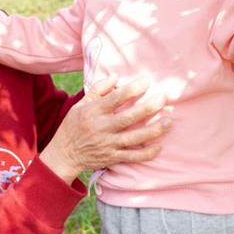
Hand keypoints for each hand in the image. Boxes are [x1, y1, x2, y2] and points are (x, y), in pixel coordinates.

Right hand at [40, 76, 169, 183]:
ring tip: (168, 122)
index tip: (147, 81)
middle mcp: (101, 128)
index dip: (132, 90)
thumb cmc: (74, 125)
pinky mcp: (112, 158)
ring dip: (152, 131)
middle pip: (128, 118)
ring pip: (133, 138)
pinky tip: (159, 146)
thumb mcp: (80, 104)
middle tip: (163, 99)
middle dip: (147, 108)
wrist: (64, 154)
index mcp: (93, 112)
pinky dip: (146, 153)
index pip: (115, 99)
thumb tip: (116, 75)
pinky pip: (132, 157)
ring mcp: (108, 145)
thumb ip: (98, 89)